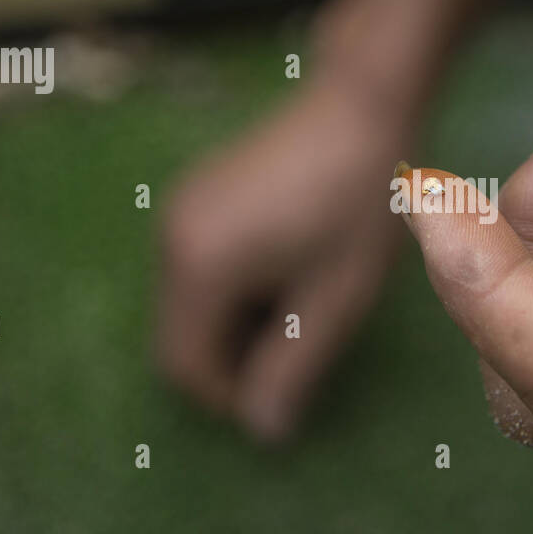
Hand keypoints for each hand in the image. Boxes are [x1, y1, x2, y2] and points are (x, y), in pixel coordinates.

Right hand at [158, 56, 415, 440]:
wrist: (361, 104)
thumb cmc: (360, 202)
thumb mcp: (336, 297)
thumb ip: (293, 367)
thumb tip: (262, 430)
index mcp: (198, 267)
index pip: (184, 365)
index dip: (227, 396)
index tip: (283, 395)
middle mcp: (171, 239)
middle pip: (178, 336)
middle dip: (230, 360)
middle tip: (299, 351)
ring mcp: (178, 211)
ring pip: (186, 304)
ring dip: (233, 325)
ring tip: (301, 308)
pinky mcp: (195, 196)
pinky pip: (196, 268)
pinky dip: (230, 291)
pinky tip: (286, 272)